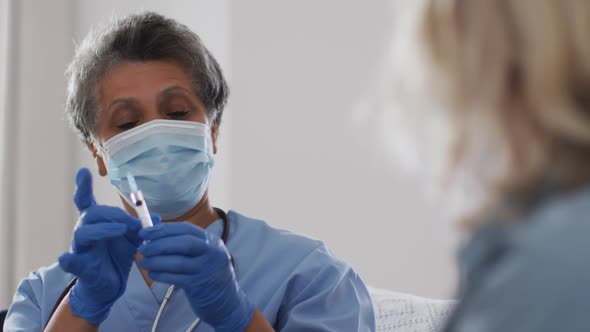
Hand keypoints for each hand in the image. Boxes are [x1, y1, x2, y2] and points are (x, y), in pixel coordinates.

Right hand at [58, 168, 148, 323]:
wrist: (109, 285)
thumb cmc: (117, 257)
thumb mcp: (133, 240)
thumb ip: (141, 227)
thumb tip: (158, 218)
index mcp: (96, 222)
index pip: (86, 201)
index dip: (83, 186)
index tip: (83, 171)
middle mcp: (85, 231)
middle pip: (92, 213)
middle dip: (113, 214)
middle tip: (131, 223)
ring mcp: (80, 249)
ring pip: (83, 232)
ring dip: (103, 229)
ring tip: (121, 230)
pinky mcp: (81, 267)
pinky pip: (71, 263)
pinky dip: (68, 261)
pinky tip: (66, 258)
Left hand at [138, 222, 254, 331]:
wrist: (225, 298)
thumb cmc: (207, 270)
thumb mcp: (203, 252)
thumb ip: (183, 242)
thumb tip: (154, 232)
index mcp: (211, 240)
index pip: (185, 229)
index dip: (163, 229)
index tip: (145, 232)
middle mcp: (212, 252)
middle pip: (183, 243)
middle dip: (159, 244)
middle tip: (142, 248)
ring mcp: (206, 269)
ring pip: (178, 262)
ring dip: (157, 261)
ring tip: (143, 262)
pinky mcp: (199, 285)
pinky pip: (176, 278)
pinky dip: (162, 275)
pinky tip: (153, 273)